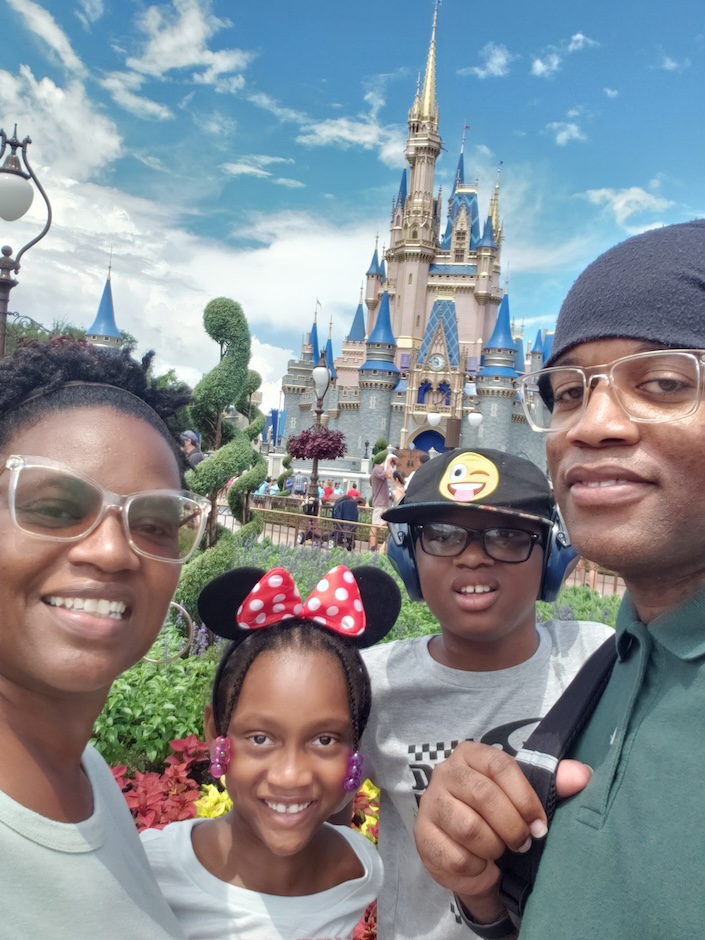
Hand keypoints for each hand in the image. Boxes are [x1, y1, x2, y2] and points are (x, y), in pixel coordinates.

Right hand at [413, 742, 590, 897]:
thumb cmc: (499, 814)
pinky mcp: (422, 835)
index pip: (501, 766)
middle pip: (484, 795)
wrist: (470, 851)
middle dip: (512, 826)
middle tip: (524, 843)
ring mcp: (430, 803)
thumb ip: (555, 782)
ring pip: (469, 827)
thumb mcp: (526, 795)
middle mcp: (446, 772)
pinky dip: (477, 866)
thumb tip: (583, 775)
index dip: (526, 798)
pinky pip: (456, 856)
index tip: (541, 824)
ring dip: (494, 846)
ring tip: (500, 850)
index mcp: (471, 754)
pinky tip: (481, 862)